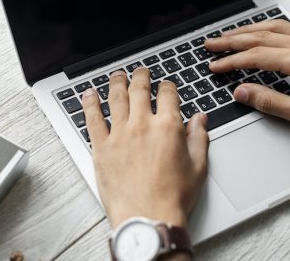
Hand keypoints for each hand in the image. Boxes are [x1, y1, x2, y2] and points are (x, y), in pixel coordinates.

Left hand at [81, 68, 208, 228]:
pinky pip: (92, 119)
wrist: (148, 217)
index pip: (167, 95)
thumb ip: (199, 138)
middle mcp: (142, 125)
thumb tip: (200, 119)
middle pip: (139, 90)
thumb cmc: (172, 197)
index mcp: (168, 127)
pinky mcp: (101, 147)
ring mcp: (119, 134)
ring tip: (117, 75)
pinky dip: (89, 104)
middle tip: (140, 72)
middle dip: (141, 76)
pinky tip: (89, 94)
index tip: (166, 85)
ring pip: (116, 98)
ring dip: (117, 82)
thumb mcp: (198, 167)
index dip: (167, 86)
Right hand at [205, 19, 289, 129]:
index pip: (256, 57)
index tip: (215, 65)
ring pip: (274, 27)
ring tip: (229, 35)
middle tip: (212, 44)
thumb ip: (270, 102)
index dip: (231, 61)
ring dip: (247, 30)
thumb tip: (242, 92)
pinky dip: (269, 27)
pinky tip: (263, 30)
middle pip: (260, 36)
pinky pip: (289, 27)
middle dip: (231, 40)